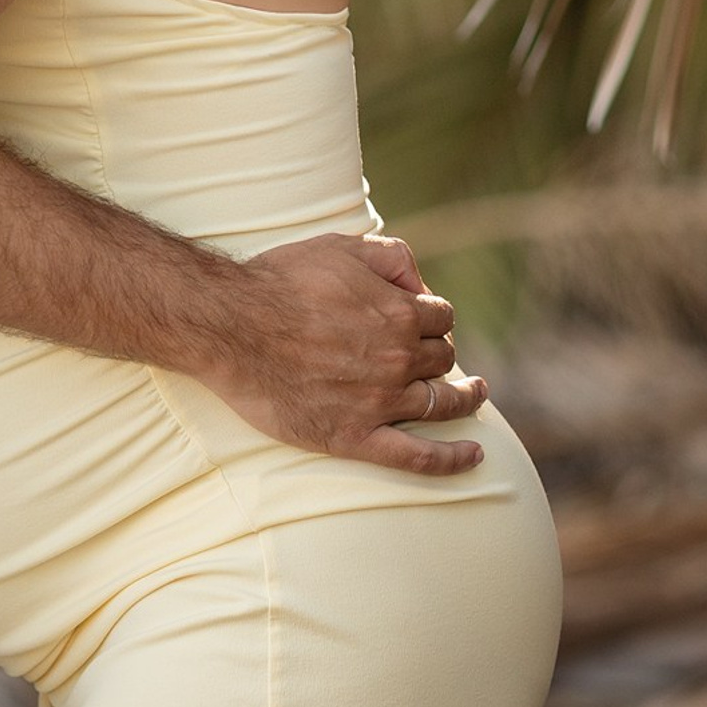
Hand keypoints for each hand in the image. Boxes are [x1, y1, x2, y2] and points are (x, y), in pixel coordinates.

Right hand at [192, 232, 487, 477]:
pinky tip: (475, 455)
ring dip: (465, 398)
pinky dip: (453, 459)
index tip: (420, 318)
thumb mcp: (339, 246)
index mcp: (399, 314)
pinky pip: (418, 457)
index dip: (431, 314)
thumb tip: (421, 281)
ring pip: (441, 403)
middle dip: (439, 351)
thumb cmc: (280, 282)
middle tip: (428, 353)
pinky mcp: (356, 437)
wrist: (230, 326)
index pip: (440, 316)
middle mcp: (398, 360)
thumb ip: (390, 256)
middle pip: (441, 358)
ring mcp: (380, 402)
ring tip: (475, 394)